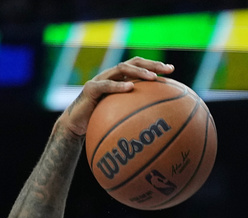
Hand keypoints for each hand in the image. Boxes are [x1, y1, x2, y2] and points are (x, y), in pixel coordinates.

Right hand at [58, 57, 174, 137]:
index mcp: (119, 79)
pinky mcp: (90, 88)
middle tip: (167, 70)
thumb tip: (158, 125)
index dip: (155, 65)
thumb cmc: (99, 122)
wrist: (75, 125)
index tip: (171, 70)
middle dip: (152, 64)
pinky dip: (118, 86)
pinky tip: (131, 88)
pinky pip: (106, 85)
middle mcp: (111, 75)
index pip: (139, 66)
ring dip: (138, 72)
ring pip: (121, 68)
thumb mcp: (119, 116)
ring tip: (152, 78)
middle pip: (133, 62)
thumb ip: (134, 113)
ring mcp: (100, 80)